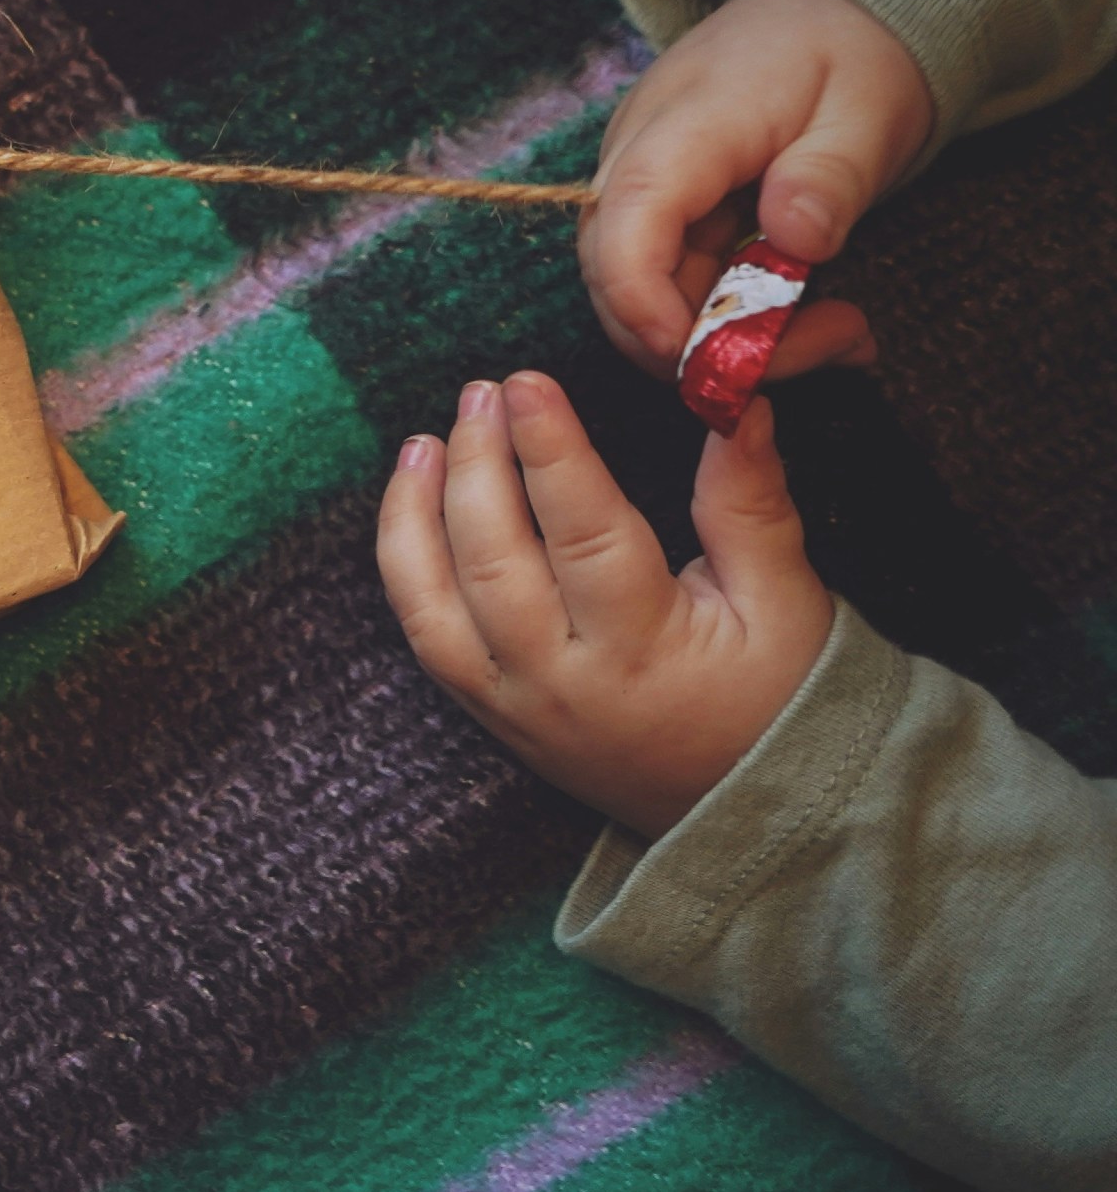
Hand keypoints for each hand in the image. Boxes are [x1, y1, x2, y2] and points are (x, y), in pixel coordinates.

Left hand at [376, 372, 830, 836]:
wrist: (748, 809)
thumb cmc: (779, 698)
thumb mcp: (786, 603)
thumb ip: (750, 505)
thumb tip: (737, 402)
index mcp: (643, 651)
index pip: (584, 534)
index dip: (550, 452)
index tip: (528, 382)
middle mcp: (561, 681)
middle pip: (494, 562)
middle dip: (479, 467)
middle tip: (481, 390)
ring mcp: (512, 703)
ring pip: (435, 604)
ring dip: (416, 516)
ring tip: (424, 441)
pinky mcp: (488, 713)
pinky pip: (425, 637)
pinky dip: (405, 567)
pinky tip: (411, 506)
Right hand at [580, 0, 927, 378]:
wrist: (830, 2)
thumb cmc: (852, 50)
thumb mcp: (870, 108)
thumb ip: (829, 176)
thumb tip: (796, 241)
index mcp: (686, 127)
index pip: (625, 227)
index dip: (649, 308)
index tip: (715, 364)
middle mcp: (639, 159)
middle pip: (618, 280)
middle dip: (703, 343)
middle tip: (828, 347)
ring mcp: (645, 186)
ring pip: (646, 293)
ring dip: (733, 336)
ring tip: (841, 331)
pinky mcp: (664, 209)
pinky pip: (675, 280)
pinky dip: (737, 314)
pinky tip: (811, 314)